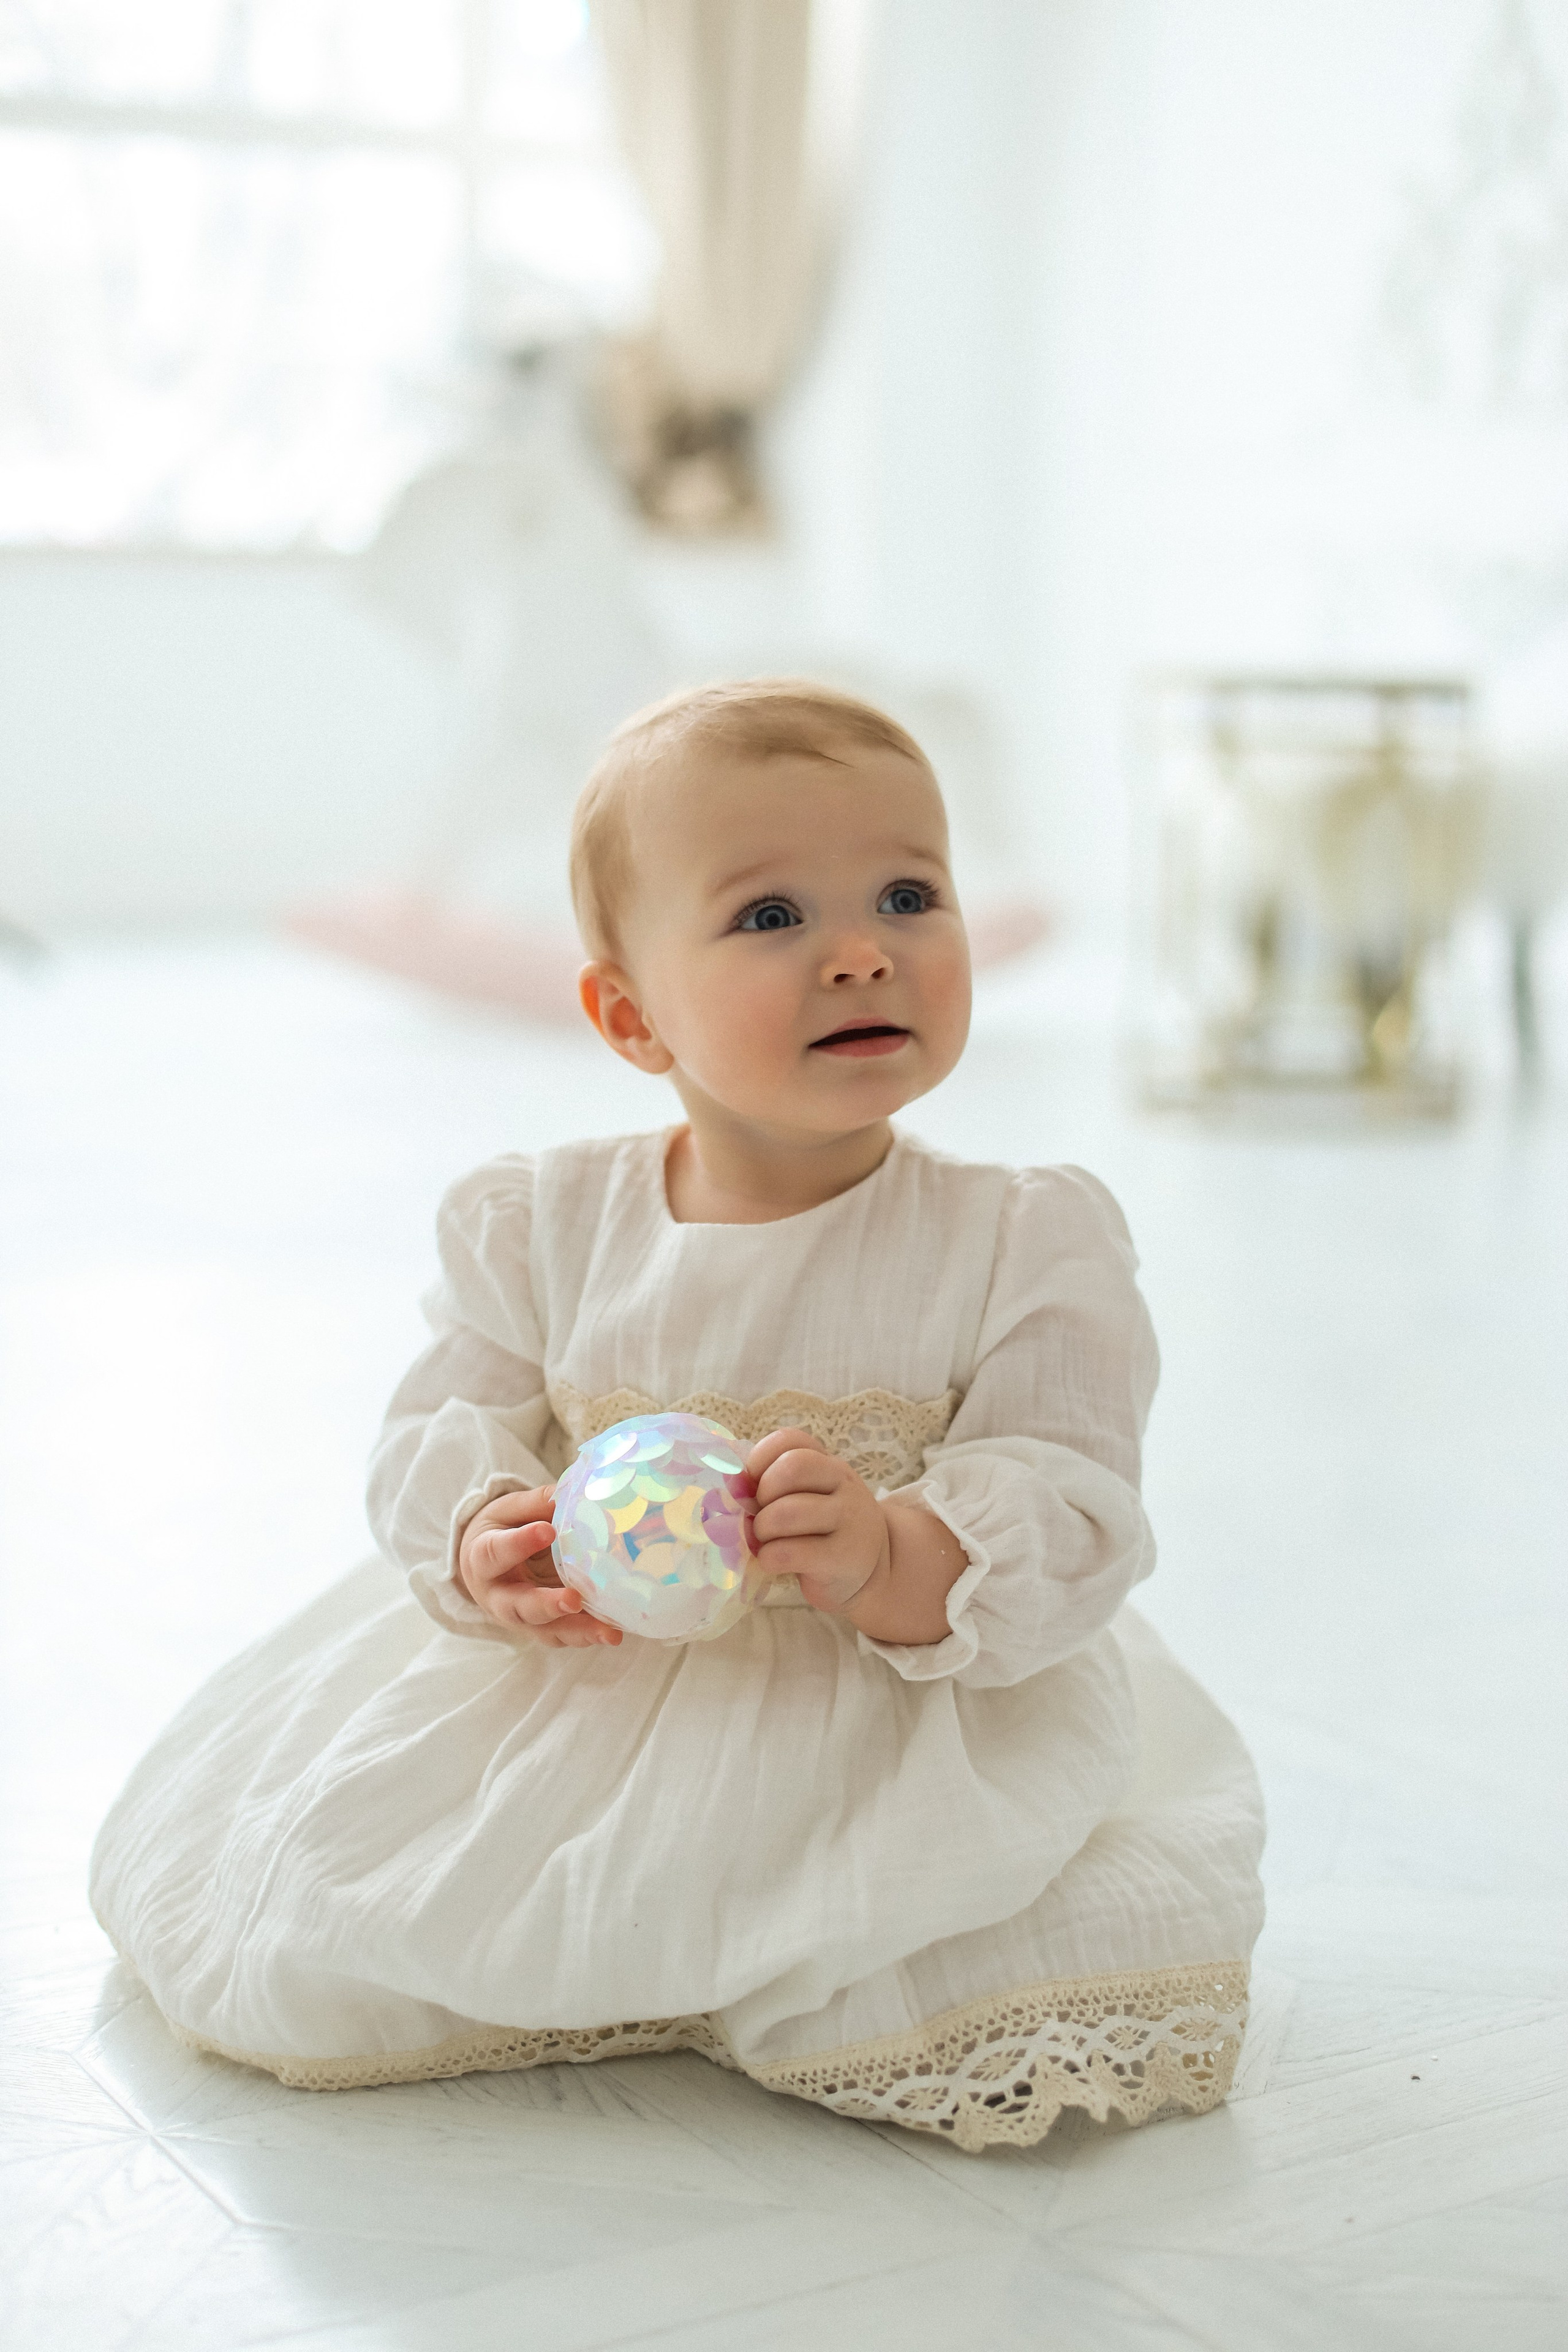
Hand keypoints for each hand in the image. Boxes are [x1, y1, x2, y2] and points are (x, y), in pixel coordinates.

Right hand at [456, 1486, 622, 1645]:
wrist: (486, 1567)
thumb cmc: (501, 1532)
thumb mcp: (509, 1511)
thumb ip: (535, 1503)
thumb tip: (569, 1491)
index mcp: (483, 1559)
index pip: (496, 1553)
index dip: (520, 1543)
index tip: (549, 1531)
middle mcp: (498, 1596)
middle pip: (520, 1606)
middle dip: (547, 1605)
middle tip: (574, 1600)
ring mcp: (521, 1618)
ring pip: (546, 1631)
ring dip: (578, 1632)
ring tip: (608, 1633)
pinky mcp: (542, 1629)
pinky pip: (564, 1636)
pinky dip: (588, 1636)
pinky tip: (613, 1631)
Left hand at [746, 1428, 888, 1615]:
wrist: (872, 1570)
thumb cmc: (823, 1531)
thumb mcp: (809, 1497)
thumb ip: (776, 1485)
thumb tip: (731, 1488)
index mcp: (829, 1463)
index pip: (790, 1440)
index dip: (759, 1459)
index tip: (751, 1484)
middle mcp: (844, 1484)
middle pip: (790, 1468)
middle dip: (761, 1494)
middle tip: (759, 1515)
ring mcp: (848, 1520)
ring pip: (786, 1513)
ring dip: (762, 1530)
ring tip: (764, 1540)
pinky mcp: (843, 1558)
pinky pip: (790, 1552)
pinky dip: (769, 1557)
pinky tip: (773, 1560)